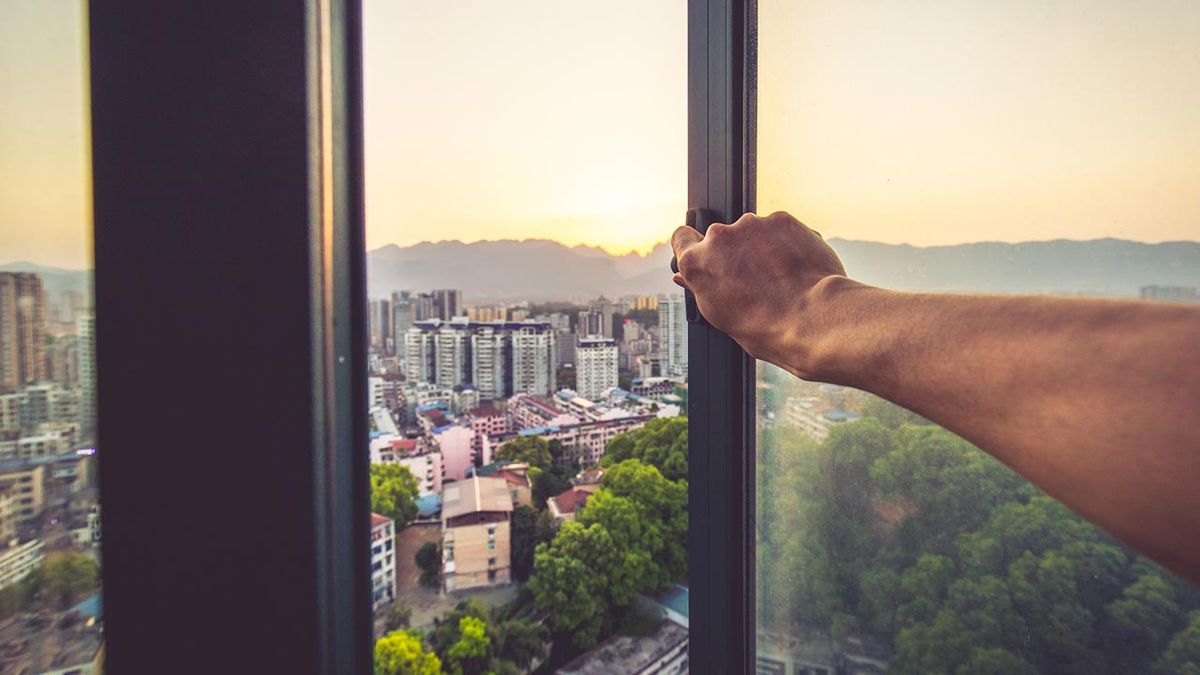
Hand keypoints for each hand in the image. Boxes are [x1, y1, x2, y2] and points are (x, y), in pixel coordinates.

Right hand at [670, 211, 846, 370]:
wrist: (812, 319)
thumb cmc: (766, 328)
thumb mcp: (721, 316)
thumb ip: (702, 288)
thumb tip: (686, 276)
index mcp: (696, 263)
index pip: (681, 238)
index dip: (693, 246)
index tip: (706, 255)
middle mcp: (719, 237)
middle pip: (721, 238)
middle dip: (734, 252)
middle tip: (753, 279)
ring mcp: (751, 225)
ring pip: (753, 232)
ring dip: (762, 247)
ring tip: (781, 277)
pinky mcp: (782, 219)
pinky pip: (779, 228)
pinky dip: (786, 242)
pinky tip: (796, 267)